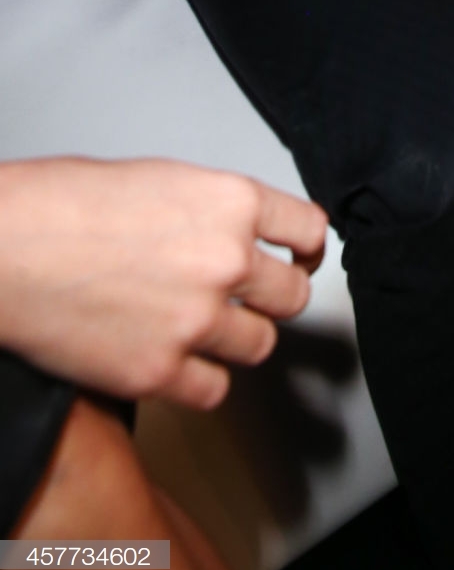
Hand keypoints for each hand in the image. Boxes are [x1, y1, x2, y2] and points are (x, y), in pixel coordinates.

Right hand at [0, 158, 326, 408]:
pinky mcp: (160, 372)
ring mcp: (197, 320)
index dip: (306, 247)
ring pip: (259, 345)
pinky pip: (214, 390)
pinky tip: (182, 362)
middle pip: (292, 295)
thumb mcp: (163, 179)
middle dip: (273, 297)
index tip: (302, 257)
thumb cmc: (66, 204)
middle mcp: (226, 261)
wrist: (9, 247)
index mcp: (232, 203)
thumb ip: (212, 210)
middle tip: (253, 299)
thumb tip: (232, 232)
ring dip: (238, 339)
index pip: (309, 229)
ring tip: (206, 329)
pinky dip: (202, 380)